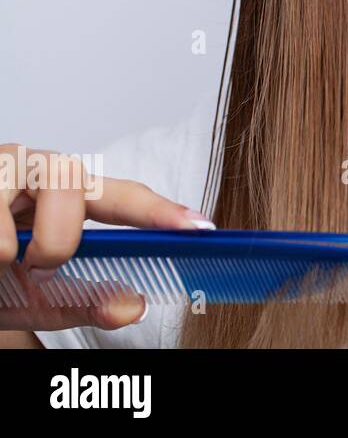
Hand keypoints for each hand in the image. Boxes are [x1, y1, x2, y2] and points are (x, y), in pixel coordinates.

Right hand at [0, 144, 211, 332]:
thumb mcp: (31, 298)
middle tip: (35, 267)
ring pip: (36, 191)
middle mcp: (37, 171)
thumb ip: (81, 302)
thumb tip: (132, 306)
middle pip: (76, 183)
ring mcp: (3, 167)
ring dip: (19, 244)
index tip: (202, 228)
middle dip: (59, 239)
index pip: (123, 197)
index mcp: (66, 197)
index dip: (162, 211)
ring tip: (0, 259)